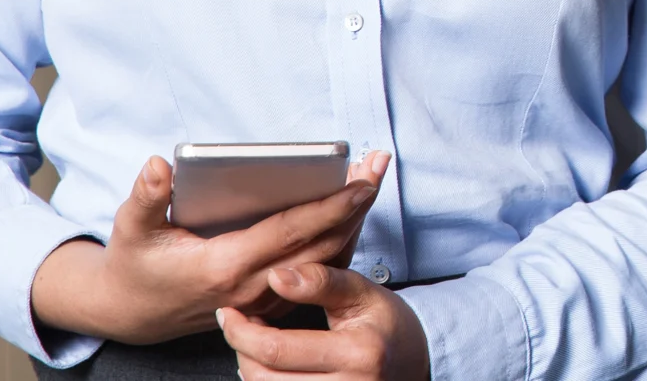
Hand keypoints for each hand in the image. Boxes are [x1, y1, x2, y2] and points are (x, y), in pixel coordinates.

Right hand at [30, 153, 388, 344]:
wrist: (131, 313)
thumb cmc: (136, 265)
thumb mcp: (132, 229)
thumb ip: (146, 197)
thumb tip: (159, 165)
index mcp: (224, 267)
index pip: (290, 234)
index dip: (330, 207)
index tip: (362, 183)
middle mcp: (252, 287)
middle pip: (321, 247)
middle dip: (356, 207)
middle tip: (379, 166)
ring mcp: (263, 299)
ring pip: (324, 262)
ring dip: (353, 222)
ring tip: (372, 180)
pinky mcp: (268, 301)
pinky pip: (315, 272)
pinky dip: (338, 242)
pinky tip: (352, 212)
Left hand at [218, 264, 428, 379]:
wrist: (415, 359)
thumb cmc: (386, 323)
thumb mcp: (362, 292)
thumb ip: (321, 282)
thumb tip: (276, 276)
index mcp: (358, 353)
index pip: (278, 350)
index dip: (242, 331)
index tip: (230, 311)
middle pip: (264, 378)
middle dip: (240, 349)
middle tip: (237, 324)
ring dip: (249, 367)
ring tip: (253, 342)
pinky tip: (267, 366)